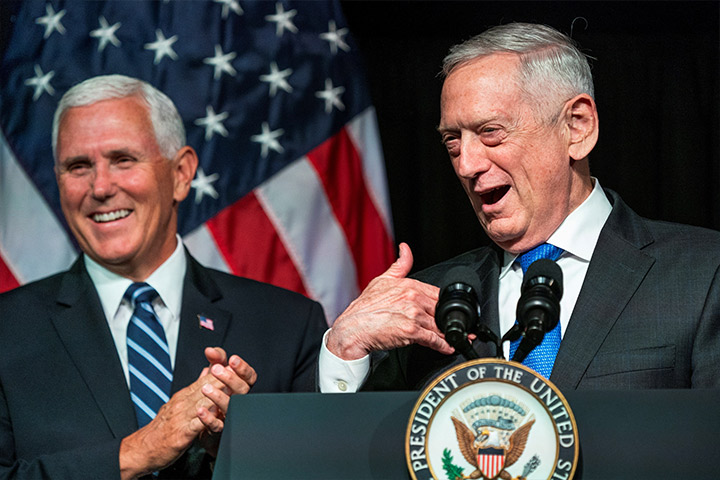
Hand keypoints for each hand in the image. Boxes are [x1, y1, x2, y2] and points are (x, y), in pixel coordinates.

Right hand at [119, 349, 256, 477]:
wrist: (143, 448)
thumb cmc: (163, 427)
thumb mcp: (178, 403)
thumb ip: (195, 388)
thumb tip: (207, 371)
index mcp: (184, 396)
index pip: (204, 379)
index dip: (220, 370)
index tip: (234, 363)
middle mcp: (182, 403)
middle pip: (205, 387)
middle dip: (222, 378)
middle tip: (237, 370)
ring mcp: (181, 417)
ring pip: (202, 402)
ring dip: (216, 394)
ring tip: (230, 386)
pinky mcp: (181, 434)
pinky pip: (195, 424)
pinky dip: (206, 418)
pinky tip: (216, 414)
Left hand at [196, 348, 256, 455]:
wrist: (202, 425)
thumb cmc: (214, 396)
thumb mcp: (215, 374)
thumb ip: (216, 360)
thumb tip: (210, 350)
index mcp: (239, 387)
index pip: (249, 377)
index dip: (243, 368)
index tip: (233, 359)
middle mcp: (237, 401)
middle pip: (242, 390)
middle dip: (230, 379)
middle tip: (216, 369)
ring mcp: (229, 416)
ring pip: (230, 407)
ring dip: (218, 397)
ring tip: (206, 388)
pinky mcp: (218, 431)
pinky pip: (217, 426)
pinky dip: (209, 419)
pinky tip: (200, 410)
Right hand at [326, 242, 452, 360]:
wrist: (353, 328)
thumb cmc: (364, 308)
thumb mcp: (382, 280)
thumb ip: (400, 266)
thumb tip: (406, 250)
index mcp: (409, 285)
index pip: (437, 293)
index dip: (444, 304)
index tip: (448, 311)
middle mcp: (413, 298)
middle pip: (441, 310)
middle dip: (448, 319)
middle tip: (455, 327)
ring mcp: (413, 315)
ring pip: (439, 325)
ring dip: (448, 333)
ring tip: (455, 339)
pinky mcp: (411, 332)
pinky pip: (434, 339)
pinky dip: (443, 345)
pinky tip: (447, 347)